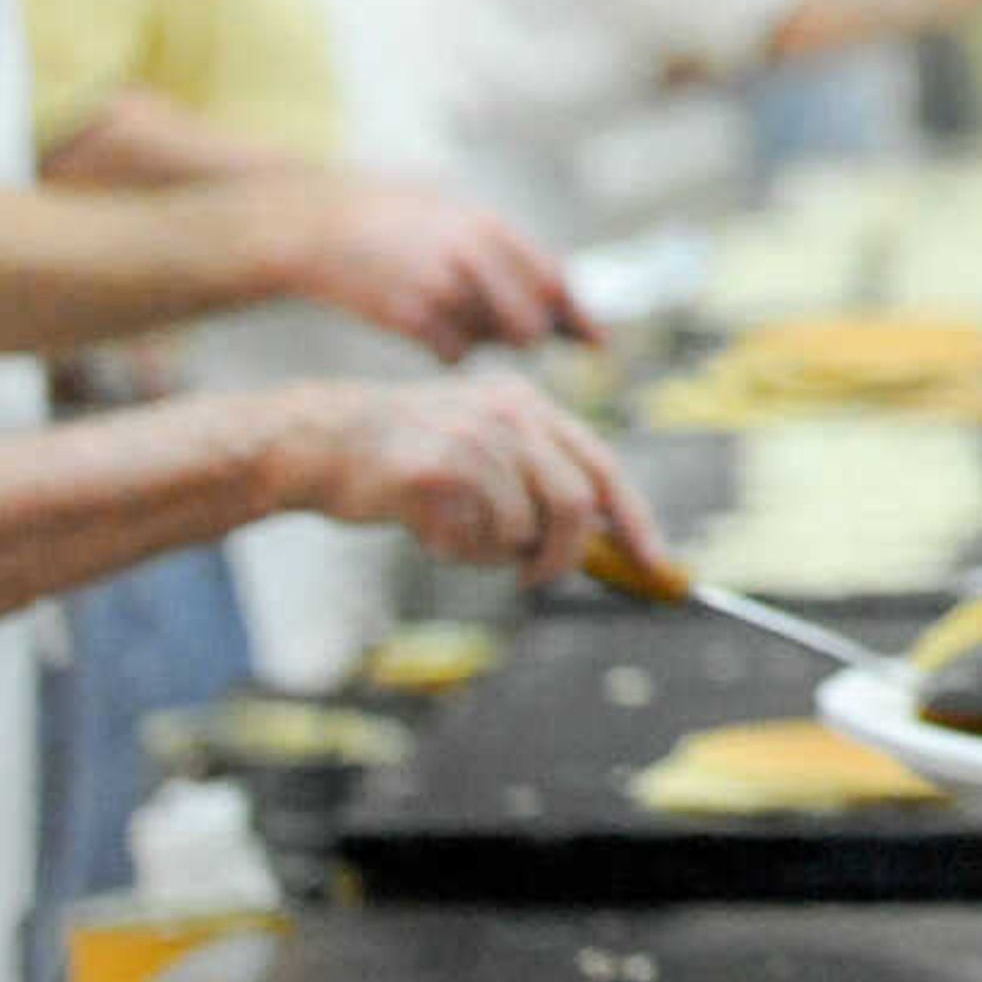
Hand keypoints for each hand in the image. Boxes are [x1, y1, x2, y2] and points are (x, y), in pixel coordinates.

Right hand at [271, 370, 662, 588]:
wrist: (324, 443)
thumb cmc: (406, 458)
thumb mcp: (484, 447)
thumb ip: (540, 480)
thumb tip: (601, 538)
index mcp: (530, 406)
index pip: (605, 468)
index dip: (636, 522)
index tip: (657, 566)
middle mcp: (511, 414)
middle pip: (577, 504)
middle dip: (564, 555)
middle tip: (534, 575)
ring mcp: (476, 438)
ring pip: (525, 528)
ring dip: (495, 551)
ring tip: (456, 533)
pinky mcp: (441, 469)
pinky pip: (477, 539)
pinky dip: (459, 552)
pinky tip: (430, 530)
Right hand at [282, 177, 594, 357]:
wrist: (317, 224)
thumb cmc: (393, 221)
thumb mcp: (456, 216)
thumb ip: (506, 253)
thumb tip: (559, 300)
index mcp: (490, 228)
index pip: (556, 282)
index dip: (579, 318)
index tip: (600, 345)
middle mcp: (472, 257)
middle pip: (530, 326)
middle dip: (526, 338)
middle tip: (502, 332)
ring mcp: (439, 288)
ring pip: (487, 343)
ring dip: (478, 340)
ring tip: (445, 310)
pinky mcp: (407, 316)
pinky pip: (450, 356)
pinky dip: (444, 351)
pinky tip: (421, 326)